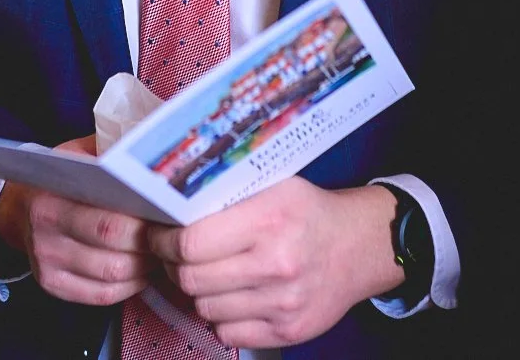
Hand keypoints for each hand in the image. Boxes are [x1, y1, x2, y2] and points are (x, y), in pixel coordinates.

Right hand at [0, 136, 152, 305]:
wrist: (19, 206)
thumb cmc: (60, 177)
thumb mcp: (79, 154)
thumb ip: (112, 156)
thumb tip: (156, 158)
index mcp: (52, 200)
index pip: (109, 222)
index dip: (146, 222)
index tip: (169, 215)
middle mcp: (45, 236)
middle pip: (113, 253)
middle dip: (150, 246)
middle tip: (171, 235)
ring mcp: (47, 265)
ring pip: (113, 277)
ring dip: (144, 267)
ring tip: (160, 250)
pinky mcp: (53, 286)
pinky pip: (103, 296)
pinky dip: (129, 285)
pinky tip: (141, 269)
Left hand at [149, 178, 402, 348]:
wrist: (361, 246)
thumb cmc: (310, 213)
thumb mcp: (273, 187)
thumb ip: (226, 200)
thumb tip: (170, 211)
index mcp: (268, 220)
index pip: (191, 243)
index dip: (163, 242)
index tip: (158, 236)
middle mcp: (276, 264)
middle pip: (192, 279)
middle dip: (175, 267)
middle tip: (177, 256)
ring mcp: (282, 303)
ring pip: (205, 308)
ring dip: (199, 292)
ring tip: (210, 273)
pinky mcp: (288, 331)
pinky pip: (228, 332)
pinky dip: (222, 316)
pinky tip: (233, 295)